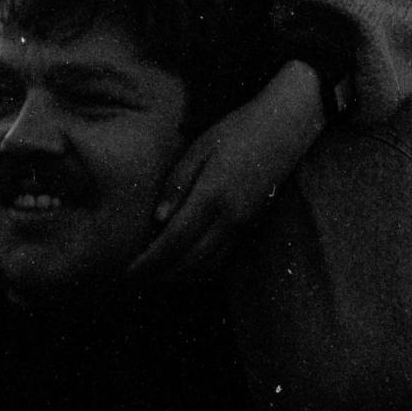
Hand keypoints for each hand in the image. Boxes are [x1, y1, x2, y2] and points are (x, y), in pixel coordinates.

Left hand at [129, 63, 322, 284]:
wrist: (284, 130)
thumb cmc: (236, 131)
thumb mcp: (200, 148)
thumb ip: (178, 183)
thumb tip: (158, 220)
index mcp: (212, 195)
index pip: (174, 239)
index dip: (150, 260)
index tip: (128, 270)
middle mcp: (229, 217)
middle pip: (189, 259)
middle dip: (160, 274)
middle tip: (134, 280)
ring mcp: (243, 224)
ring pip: (207, 263)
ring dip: (179, 275)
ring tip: (154, 276)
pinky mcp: (251, 225)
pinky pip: (222, 257)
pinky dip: (200, 268)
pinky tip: (185, 266)